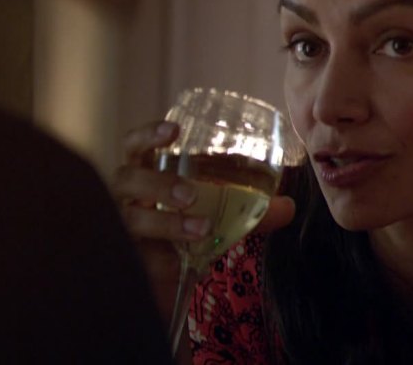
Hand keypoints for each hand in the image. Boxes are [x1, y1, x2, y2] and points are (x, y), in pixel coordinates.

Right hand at [112, 121, 295, 323]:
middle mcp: (128, 199)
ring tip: (201, 228)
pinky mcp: (128, 263)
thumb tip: (288, 206)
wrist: (172, 283)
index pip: (135, 146)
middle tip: (190, 194)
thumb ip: (252, 211)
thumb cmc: (190, 233)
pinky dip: (163, 260)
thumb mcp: (221, 216)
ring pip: (131, 220)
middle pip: (126, 180)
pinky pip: (139, 259)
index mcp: (146, 175)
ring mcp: (123, 231)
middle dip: (157, 183)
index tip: (175, 130)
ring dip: (167, 222)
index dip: (148, 135)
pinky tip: (182, 263)